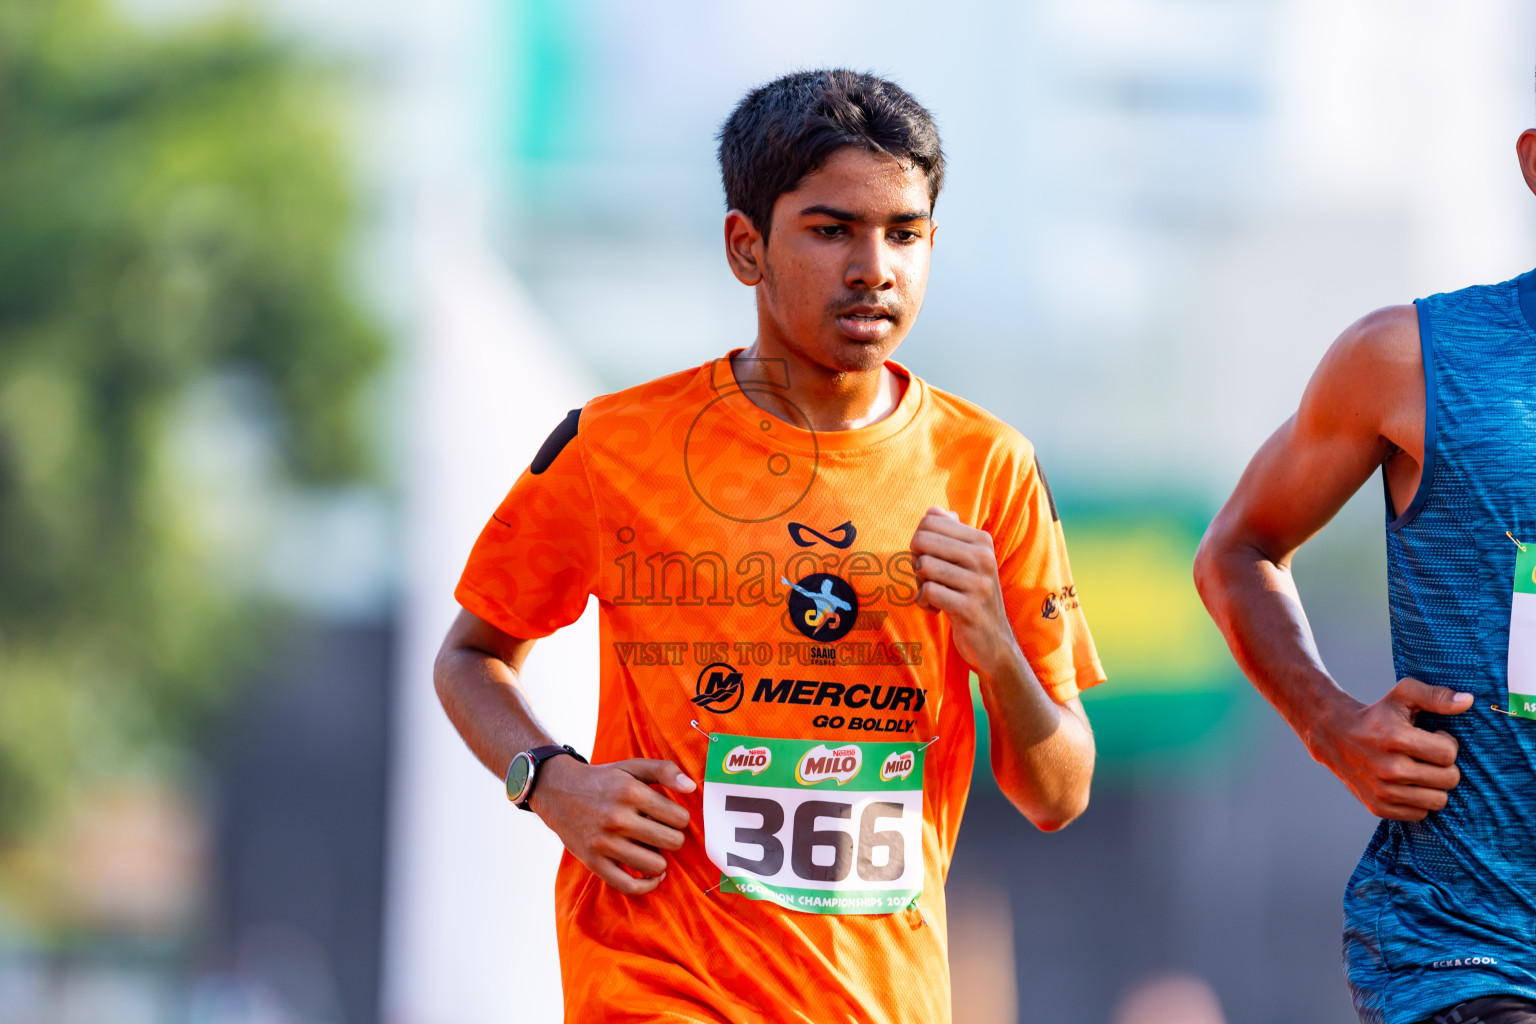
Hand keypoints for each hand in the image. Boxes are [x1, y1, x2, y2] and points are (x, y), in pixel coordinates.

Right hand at [529, 756, 695, 894]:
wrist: (557, 790)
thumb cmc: (603, 780)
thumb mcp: (632, 766)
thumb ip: (664, 770)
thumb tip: (692, 787)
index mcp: (630, 792)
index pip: (679, 818)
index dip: (680, 818)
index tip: (671, 816)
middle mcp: (616, 818)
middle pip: (671, 842)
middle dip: (673, 838)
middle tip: (662, 831)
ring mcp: (604, 843)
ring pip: (655, 865)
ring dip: (660, 859)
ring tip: (652, 847)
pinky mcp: (593, 862)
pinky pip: (629, 886)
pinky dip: (647, 885)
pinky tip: (652, 875)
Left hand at [910, 507, 1016, 675]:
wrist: (995, 643)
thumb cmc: (972, 597)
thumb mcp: (967, 562)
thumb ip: (950, 534)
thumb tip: (933, 511)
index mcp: (982, 541)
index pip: (930, 521)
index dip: (920, 542)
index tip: (931, 560)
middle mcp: (984, 557)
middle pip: (922, 541)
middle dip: (916, 561)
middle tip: (928, 579)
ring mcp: (979, 583)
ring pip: (923, 566)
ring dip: (920, 584)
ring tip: (934, 595)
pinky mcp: (969, 608)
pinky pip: (928, 592)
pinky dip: (923, 602)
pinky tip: (936, 610)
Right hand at [1308, 677, 1472, 820]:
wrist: (1335, 736)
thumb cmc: (1377, 715)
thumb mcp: (1403, 695)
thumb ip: (1437, 696)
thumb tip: (1468, 701)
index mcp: (1396, 739)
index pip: (1448, 754)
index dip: (1446, 743)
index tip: (1433, 737)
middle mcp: (1389, 768)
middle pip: (1449, 779)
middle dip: (1445, 766)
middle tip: (1427, 755)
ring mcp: (1382, 791)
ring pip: (1438, 801)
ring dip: (1434, 786)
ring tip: (1420, 770)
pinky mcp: (1377, 807)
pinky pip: (1420, 814)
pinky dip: (1418, 801)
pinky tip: (1407, 784)